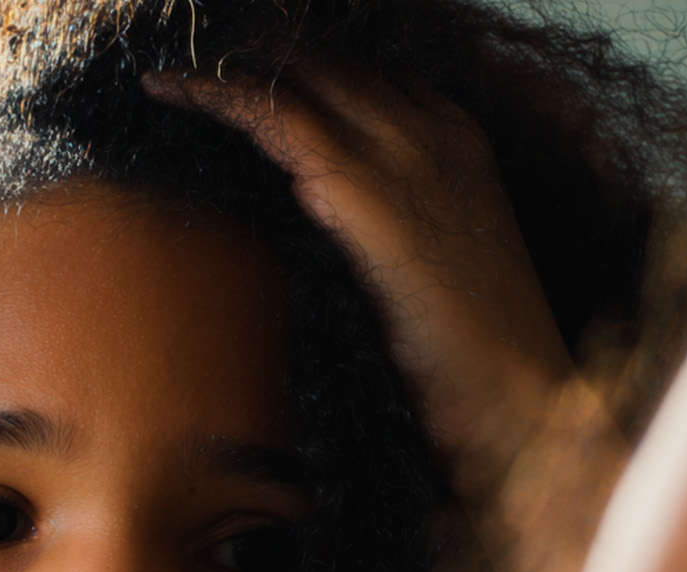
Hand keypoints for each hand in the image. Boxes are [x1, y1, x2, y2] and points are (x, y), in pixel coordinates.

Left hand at [145, 67, 629, 571]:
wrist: (516, 398)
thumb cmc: (479, 360)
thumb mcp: (437, 270)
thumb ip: (388, 230)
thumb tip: (326, 216)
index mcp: (461, 141)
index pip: (370, 75)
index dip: (307, 71)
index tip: (255, 77)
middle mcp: (435, 129)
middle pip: (332, 63)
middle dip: (266, 58)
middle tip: (199, 61)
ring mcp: (402, 150)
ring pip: (300, 76)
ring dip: (234, 67)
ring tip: (174, 69)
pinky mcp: (359, 186)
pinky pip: (272, 113)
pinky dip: (216, 94)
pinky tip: (170, 89)